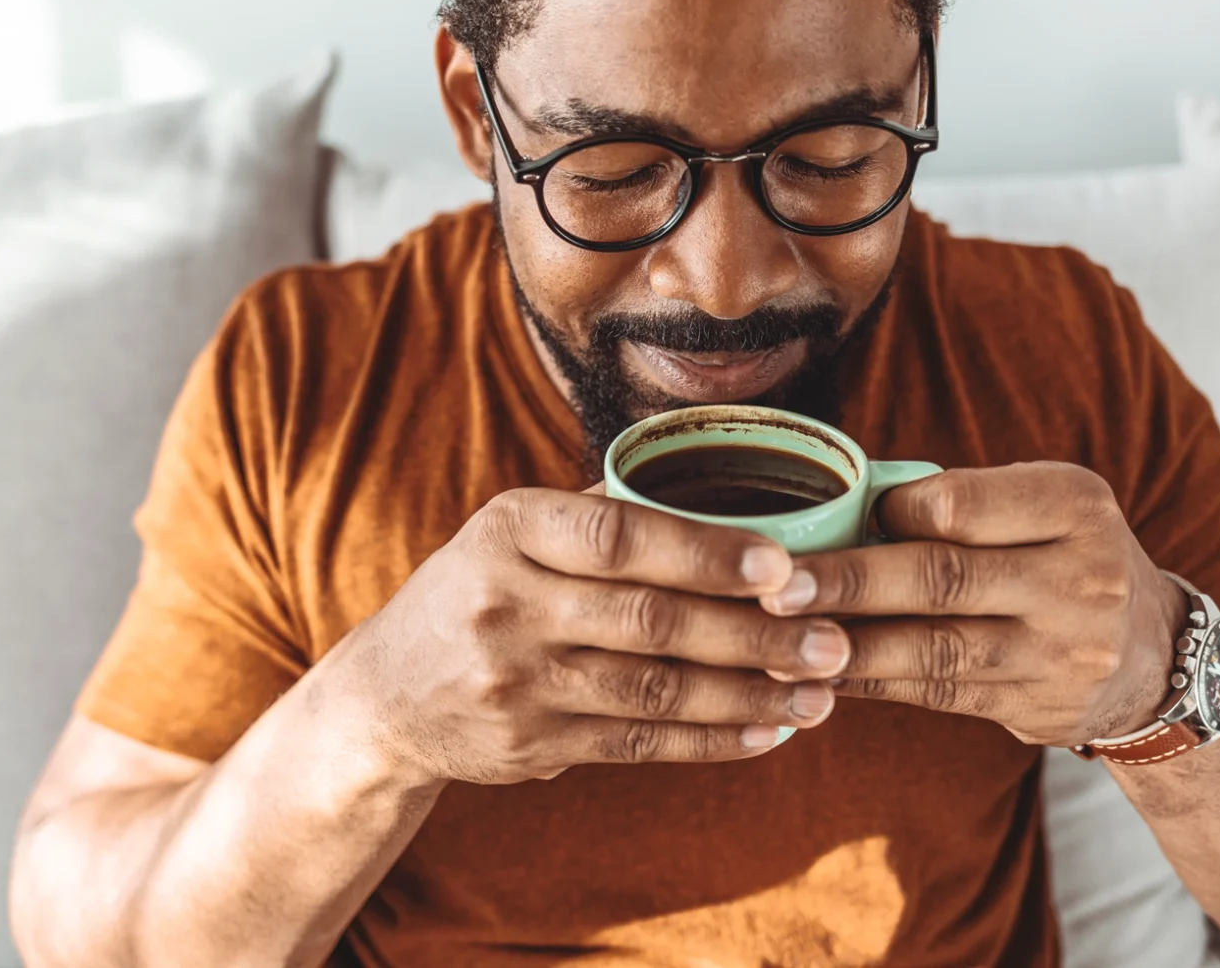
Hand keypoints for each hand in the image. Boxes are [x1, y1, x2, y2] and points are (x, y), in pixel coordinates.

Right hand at [319, 488, 852, 785]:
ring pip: (655, 690)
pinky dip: (710, 739)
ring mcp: (516, 681)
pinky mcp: (531, 745)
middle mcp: (506, 603)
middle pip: (650, 620)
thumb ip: (597, 510)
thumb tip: (720, 473)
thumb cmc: (475, 593)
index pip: (617, 535)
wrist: (384, 698)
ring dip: (749, 694)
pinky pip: (639, 741)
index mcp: (508, 529)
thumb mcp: (508, 533)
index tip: (784, 564)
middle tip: (834, 640)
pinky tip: (767, 731)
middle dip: (754, 634)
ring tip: (821, 692)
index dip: (705, 551)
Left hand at [758, 463, 1185, 746]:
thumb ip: (961, 503)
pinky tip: (820, 673)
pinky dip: (871, 681)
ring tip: (777, 639)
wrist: (1154, 659)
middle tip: (773, 586)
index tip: (836, 518)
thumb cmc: (1063, 557)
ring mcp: (1062, 651)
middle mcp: (1078, 578)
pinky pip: (936, 693)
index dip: (891, 514)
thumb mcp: (1042, 507)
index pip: (962, 506)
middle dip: (848, 583)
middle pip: (941, 579)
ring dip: (847, 645)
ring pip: (933, 648)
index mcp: (1073, 506)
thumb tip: (839, 507)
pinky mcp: (1035, 706)